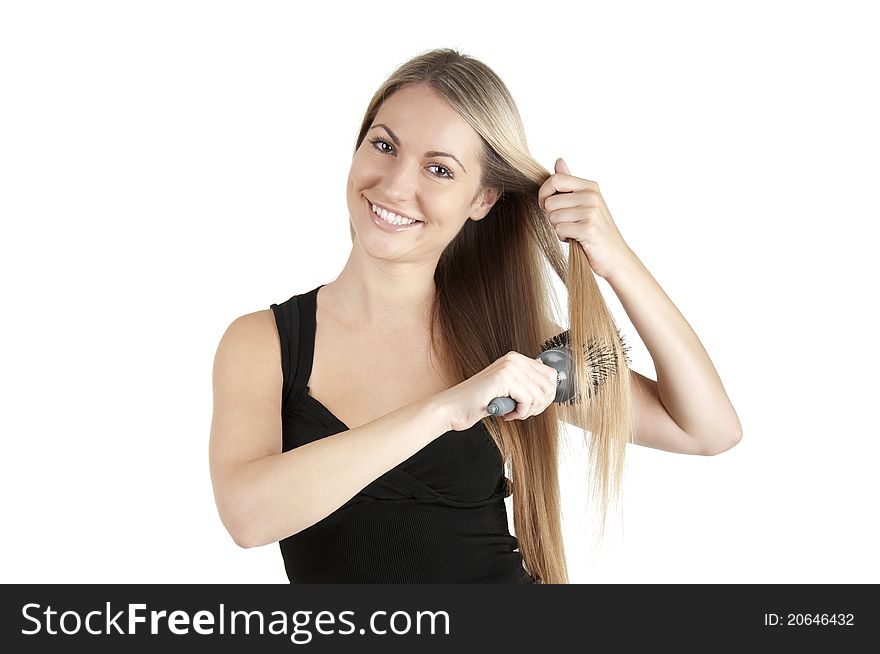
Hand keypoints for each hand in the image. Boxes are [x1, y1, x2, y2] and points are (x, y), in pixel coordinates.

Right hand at [433, 352, 558, 431]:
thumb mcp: (507, 389)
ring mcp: (509, 367)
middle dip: (540, 405)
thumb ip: (525, 383)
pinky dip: (520, 413)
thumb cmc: (478, 401)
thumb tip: (550, 385)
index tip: (534, 405)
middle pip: (549, 385)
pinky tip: (507, 413)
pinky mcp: (504, 379)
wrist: (454, 407)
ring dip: (529, 411)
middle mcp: (513, 359)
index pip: (550, 374)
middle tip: (524, 412)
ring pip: (539, 395)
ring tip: (514, 413)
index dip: (547, 395)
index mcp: (515, 358)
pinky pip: (528, 400)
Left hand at [537, 158, 636, 280]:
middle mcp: (591, 196)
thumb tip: (559, 161)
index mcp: (590, 186)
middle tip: (568, 223)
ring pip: (553, 217)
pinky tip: (576, 239)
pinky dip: (564, 238)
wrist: (615, 256)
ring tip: (574, 231)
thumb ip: (569, 182)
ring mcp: (591, 212)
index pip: (555, 179)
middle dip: (552, 216)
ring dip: (559, 228)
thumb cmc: (596, 230)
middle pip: (550, 201)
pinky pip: (559, 230)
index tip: (545, 206)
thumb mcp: (584, 202)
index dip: (543, 194)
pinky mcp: (588, 229)